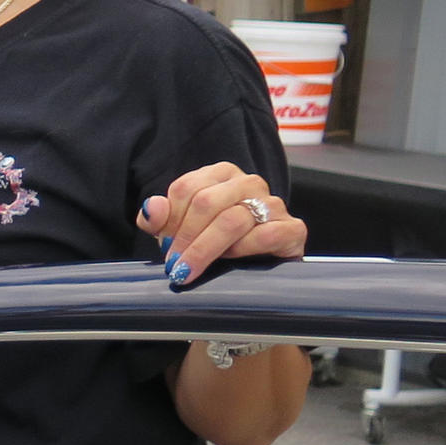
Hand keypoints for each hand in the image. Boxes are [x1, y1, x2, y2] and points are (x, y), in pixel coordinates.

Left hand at [137, 163, 304, 284]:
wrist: (255, 269)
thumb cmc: (212, 244)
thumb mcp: (177, 231)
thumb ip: (160, 219)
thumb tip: (152, 208)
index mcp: (220, 175)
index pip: (186, 188)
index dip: (171, 220)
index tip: (165, 245)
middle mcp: (248, 183)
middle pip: (206, 203)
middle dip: (185, 238)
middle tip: (175, 265)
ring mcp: (273, 204)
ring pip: (232, 220)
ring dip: (205, 249)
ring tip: (192, 269)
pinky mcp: (292, 228)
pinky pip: (265, 235)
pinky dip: (241, 251)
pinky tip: (231, 261)